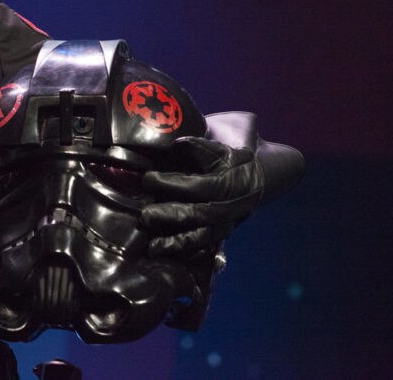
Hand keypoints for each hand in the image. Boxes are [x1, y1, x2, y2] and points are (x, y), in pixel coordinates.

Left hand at [139, 136, 263, 257]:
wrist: (258, 184)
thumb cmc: (232, 164)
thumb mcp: (219, 150)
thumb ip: (196, 147)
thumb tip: (174, 145)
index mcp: (223, 184)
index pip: (195, 186)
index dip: (170, 184)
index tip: (148, 179)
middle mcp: (224, 208)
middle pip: (195, 214)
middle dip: (168, 216)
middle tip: (144, 216)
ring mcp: (223, 225)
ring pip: (200, 237)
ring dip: (176, 243)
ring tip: (152, 248)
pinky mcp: (221, 236)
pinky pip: (204, 249)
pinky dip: (187, 254)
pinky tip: (168, 257)